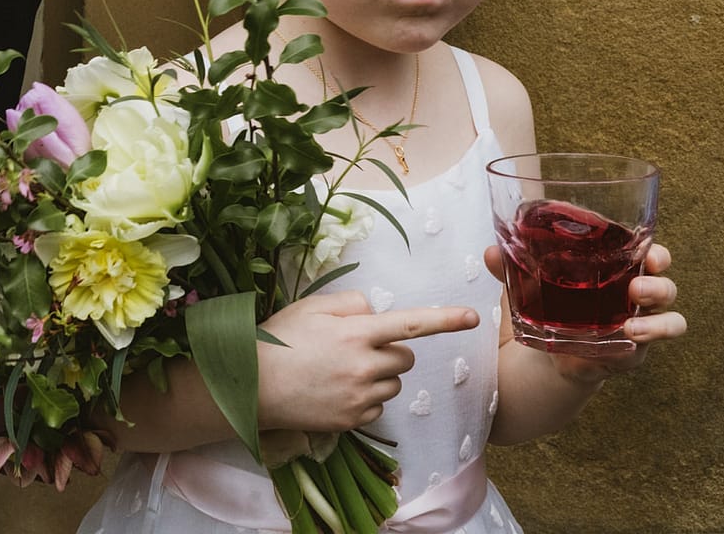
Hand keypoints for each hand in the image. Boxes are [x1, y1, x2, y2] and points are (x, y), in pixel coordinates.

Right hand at [257, 290, 479, 432]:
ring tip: (341, 371)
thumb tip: (373, 311)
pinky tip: (336, 391)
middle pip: (405, 356)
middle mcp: (364, 365)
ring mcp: (361, 396)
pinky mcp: (354, 420)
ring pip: (394, 383)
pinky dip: (366, 399)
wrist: (251, 386)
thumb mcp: (308, 307)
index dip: (444, 319)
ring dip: (379, 375)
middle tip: (355, 348)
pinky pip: (379, 407)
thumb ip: (348, 303)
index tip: (472, 317)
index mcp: (355, 333)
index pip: (410, 324)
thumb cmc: (277, 340)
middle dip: (389, 350)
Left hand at [484, 242, 684, 382]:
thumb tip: (491, 253)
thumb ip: (510, 269)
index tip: (647, 248)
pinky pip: (653, 346)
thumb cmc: (546, 308)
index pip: (644, 253)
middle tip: (638, 281)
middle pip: (664, 281)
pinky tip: (630, 335)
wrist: (544, 356)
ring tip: (634, 311)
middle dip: (659, 278)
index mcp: (614, 271)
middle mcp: (633, 296)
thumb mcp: (526, 286)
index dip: (652, 249)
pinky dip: (650, 337)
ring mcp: (638, 324)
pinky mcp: (633, 351)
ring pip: (670, 316)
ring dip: (658, 313)